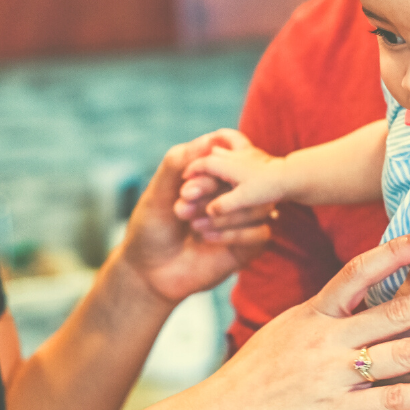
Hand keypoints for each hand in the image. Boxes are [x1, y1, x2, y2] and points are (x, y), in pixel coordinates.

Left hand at [120, 132, 272, 304]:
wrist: (148, 271)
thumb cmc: (151, 227)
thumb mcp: (158, 192)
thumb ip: (179, 163)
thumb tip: (211, 138)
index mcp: (214, 175)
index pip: (233, 155)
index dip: (213, 166)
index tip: (185, 185)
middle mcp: (232, 194)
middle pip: (248, 179)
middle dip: (215, 189)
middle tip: (184, 200)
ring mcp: (242, 220)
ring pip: (260, 205)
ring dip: (225, 213)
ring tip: (192, 223)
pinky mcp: (248, 246)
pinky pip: (261, 233)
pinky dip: (234, 233)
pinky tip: (206, 237)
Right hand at [192, 232, 409, 409]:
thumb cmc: (256, 375)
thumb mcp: (286, 330)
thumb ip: (328, 312)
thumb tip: (366, 290)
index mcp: (312, 314)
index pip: (356, 273)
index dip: (393, 253)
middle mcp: (324, 339)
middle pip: (393, 311)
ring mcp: (331, 376)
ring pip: (401, 354)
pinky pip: (391, 401)